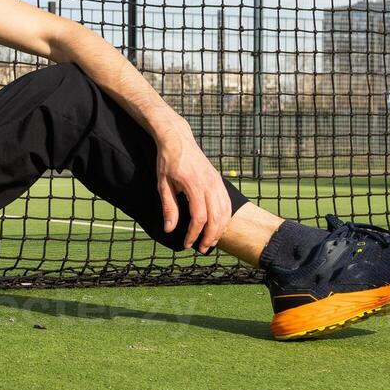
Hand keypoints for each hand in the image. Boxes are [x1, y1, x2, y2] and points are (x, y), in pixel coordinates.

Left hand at [154, 116, 231, 252]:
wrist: (178, 140)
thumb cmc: (168, 161)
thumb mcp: (163, 185)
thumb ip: (169, 208)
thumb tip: (169, 230)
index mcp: (195, 185)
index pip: (199, 217)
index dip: (193, 234)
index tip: (186, 244)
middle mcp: (210, 184)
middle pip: (216, 218)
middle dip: (209, 237)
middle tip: (200, 249)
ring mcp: (217, 182)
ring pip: (225, 212)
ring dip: (219, 230)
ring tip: (210, 242)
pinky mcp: (219, 181)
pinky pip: (227, 204)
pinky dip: (224, 218)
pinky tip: (218, 227)